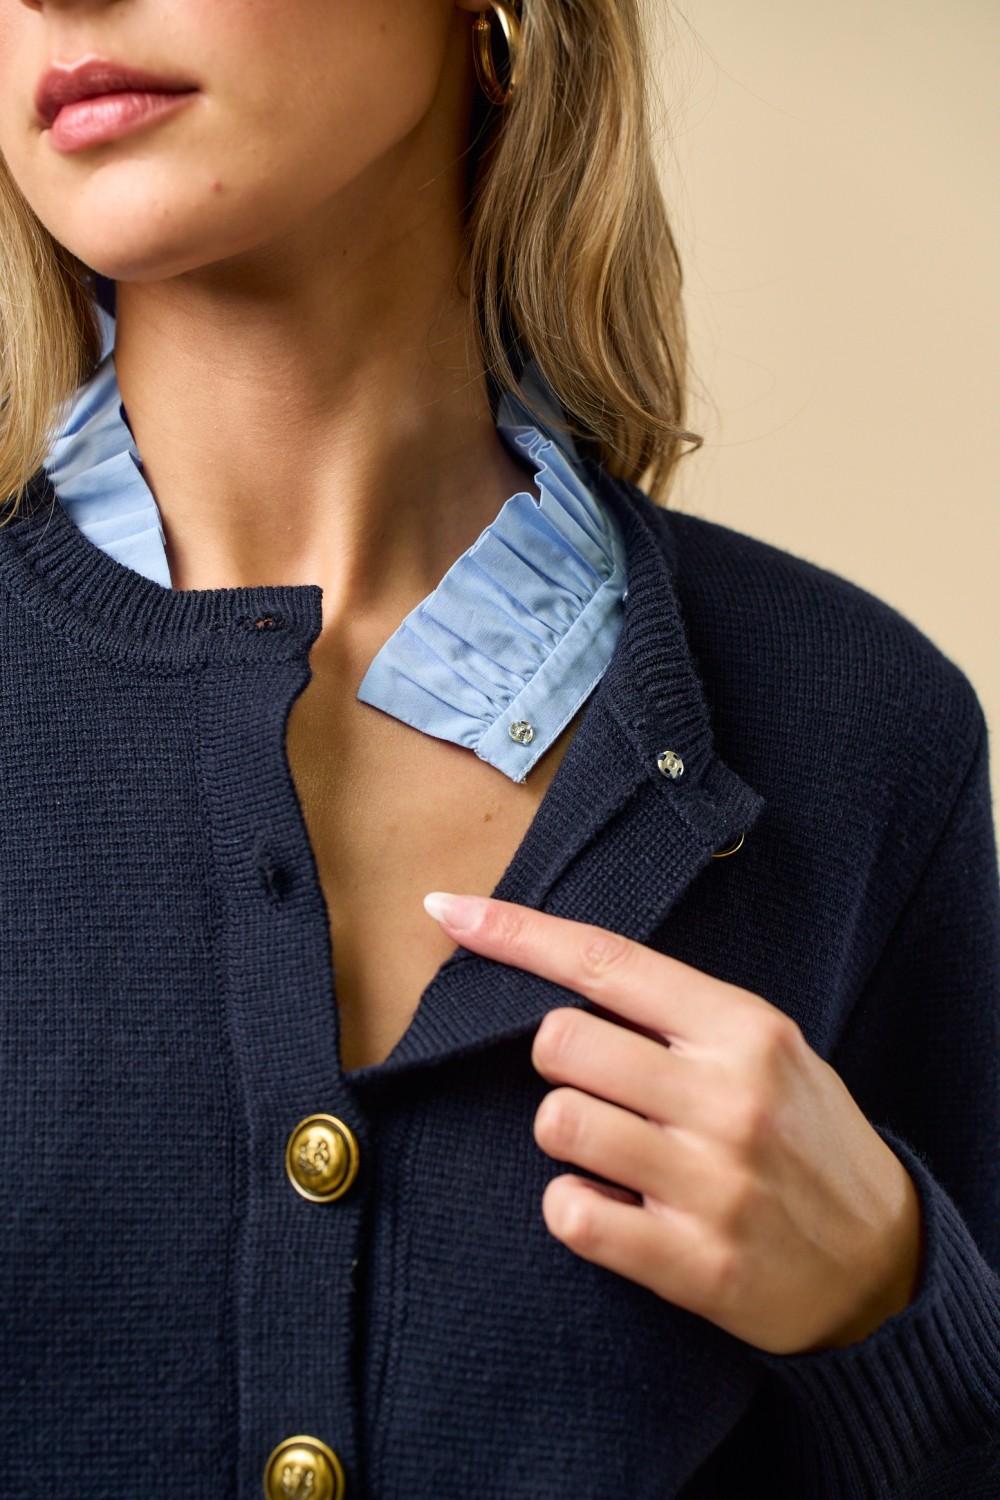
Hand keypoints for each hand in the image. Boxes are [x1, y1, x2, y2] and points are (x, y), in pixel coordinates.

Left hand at [422, 891, 923, 1355]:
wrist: (882, 1262)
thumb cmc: (803, 1136)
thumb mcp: (766, 1049)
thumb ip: (677, 1015)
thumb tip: (556, 973)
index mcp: (744, 1028)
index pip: (605, 961)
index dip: (516, 933)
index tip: (449, 912)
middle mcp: (728, 1096)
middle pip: (558, 1041)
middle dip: (557, 1062)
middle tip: (602, 1089)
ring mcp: (712, 1183)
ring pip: (556, 1122)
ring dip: (566, 1135)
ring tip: (616, 1152)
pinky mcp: (694, 1263)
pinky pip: (571, 1213)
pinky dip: (575, 1207)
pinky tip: (616, 1208)